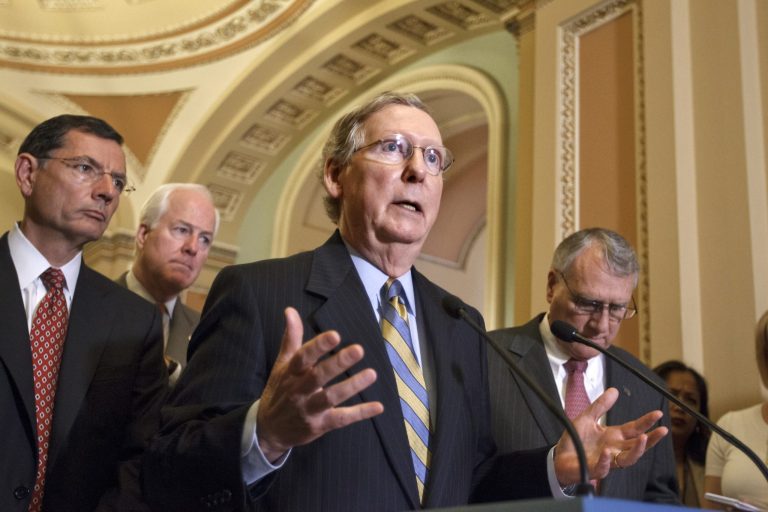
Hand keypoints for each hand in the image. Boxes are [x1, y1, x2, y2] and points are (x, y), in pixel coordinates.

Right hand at [256, 307, 383, 461]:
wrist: (269, 430)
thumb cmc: (280, 390)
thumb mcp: (282, 364)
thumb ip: (291, 338)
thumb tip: (290, 310)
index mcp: (291, 373)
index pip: (303, 357)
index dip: (318, 346)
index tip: (335, 335)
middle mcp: (299, 391)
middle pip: (319, 376)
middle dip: (338, 363)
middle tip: (358, 349)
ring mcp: (309, 409)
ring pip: (331, 398)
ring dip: (352, 386)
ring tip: (372, 374)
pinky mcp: (319, 425)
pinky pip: (341, 419)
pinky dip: (360, 413)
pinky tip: (378, 406)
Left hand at [554, 387, 668, 484]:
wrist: (559, 457)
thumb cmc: (575, 440)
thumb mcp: (587, 418)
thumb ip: (600, 406)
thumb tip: (614, 390)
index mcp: (614, 436)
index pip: (635, 428)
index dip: (646, 421)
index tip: (658, 413)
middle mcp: (615, 449)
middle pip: (638, 446)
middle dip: (651, 439)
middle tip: (663, 430)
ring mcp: (607, 461)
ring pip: (628, 459)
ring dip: (636, 450)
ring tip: (643, 439)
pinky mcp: (595, 469)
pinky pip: (604, 468)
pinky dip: (606, 460)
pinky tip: (607, 453)